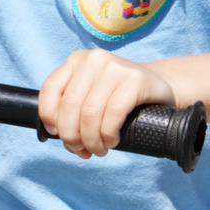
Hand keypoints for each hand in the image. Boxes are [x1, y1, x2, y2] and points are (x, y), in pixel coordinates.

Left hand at [37, 49, 177, 157]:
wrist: (160, 87)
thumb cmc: (120, 98)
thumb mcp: (92, 95)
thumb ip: (72, 108)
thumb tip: (60, 136)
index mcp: (77, 60)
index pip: (50, 89)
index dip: (50, 117)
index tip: (58, 134)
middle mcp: (94, 59)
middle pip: (70, 106)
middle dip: (72, 136)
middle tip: (82, 150)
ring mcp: (115, 67)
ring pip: (90, 113)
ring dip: (91, 140)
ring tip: (98, 149)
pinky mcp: (135, 79)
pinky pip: (113, 114)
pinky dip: (108, 135)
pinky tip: (111, 141)